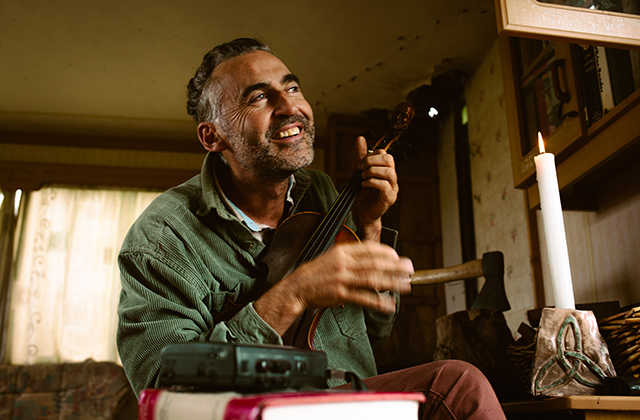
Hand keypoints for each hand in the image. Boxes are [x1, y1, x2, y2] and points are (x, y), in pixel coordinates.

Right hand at [254, 241, 412, 334]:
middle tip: (410, 269)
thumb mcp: (331, 258)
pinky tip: (389, 305)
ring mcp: (342, 278)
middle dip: (396, 267)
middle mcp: (343, 263)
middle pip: (375, 263)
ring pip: (373, 279)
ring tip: (406, 286)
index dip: (386, 252)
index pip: (369, 248)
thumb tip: (371, 260)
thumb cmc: (314, 274)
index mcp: (342, 251)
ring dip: (392, 283)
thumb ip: (350, 257)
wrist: (296, 288)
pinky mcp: (340, 294)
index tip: (397, 257)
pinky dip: (378, 302)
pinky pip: (363, 298)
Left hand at [351, 136, 398, 240]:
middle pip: (389, 160)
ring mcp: (392, 189)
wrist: (361, 214)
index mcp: (386, 171)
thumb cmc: (361, 195)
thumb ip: (360, 156)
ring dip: (372, 171)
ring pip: (389, 172)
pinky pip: (384, 185)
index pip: (385, 154)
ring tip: (362, 177)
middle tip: (360, 169)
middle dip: (372, 161)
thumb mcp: (358, 172)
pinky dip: (371, 182)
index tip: (360, 164)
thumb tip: (360, 138)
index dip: (371, 156)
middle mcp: (392, 179)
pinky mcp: (389, 198)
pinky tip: (363, 185)